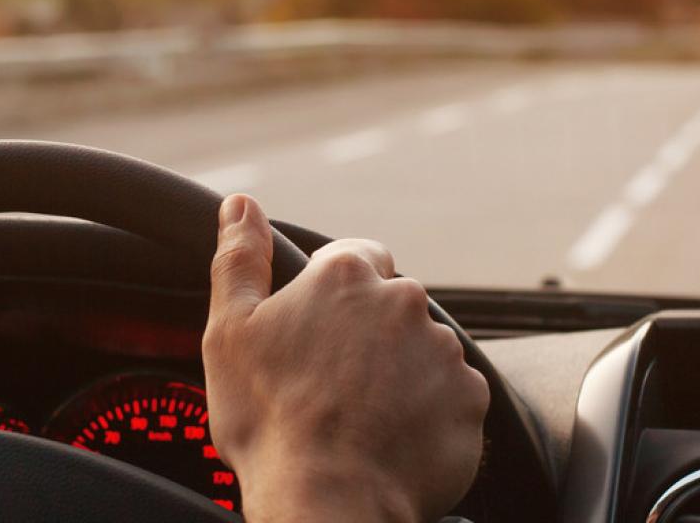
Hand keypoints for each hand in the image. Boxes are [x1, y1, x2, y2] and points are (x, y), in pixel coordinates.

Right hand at [201, 194, 487, 522]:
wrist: (326, 500)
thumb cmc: (269, 419)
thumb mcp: (229, 331)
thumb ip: (238, 259)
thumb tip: (240, 206)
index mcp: (347, 276)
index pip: (356, 255)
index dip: (334, 292)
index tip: (317, 332)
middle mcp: (405, 301)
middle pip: (391, 305)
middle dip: (368, 336)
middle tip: (331, 384)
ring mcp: (443, 351)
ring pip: (422, 351)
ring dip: (400, 374)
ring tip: (360, 418)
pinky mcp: (470, 400)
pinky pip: (451, 397)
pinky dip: (427, 414)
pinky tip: (391, 439)